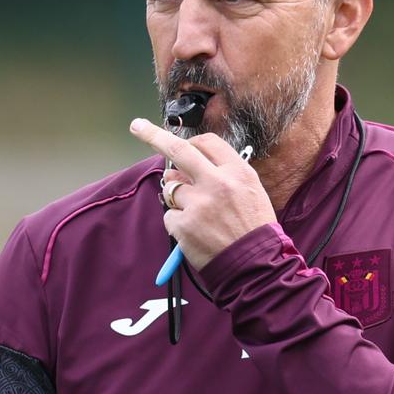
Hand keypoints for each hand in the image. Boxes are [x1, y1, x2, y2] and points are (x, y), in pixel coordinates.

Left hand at [129, 118, 277, 270]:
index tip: (176, 139)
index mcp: (238, 172)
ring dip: (176, 196)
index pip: (207, 143)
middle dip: (154, 136)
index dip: (191, 142)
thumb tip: (188, 166)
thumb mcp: (250, 192)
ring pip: (170, 187)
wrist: (255, 265)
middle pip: (179, 150)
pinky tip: (195, 232)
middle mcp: (217, 183)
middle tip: (138, 127)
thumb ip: (223, 174)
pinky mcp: (183, 225)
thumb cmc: (254, 229)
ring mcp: (198, 204)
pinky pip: (170, 215)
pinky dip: (178, 222)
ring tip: (197, 213)